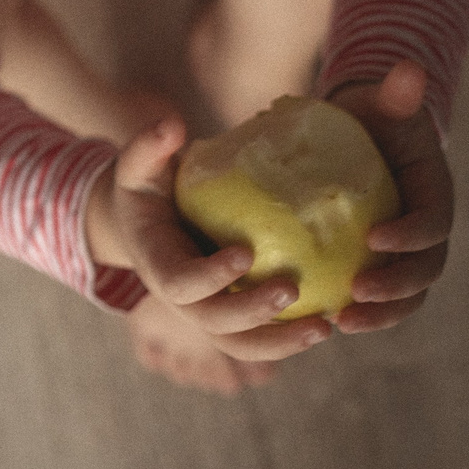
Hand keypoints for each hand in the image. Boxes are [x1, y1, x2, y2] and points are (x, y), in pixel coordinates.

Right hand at [107, 117, 336, 363]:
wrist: (147, 224)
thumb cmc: (147, 188)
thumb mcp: (139, 165)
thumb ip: (149, 146)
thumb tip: (172, 124)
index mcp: (158, 265)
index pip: (179, 282)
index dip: (209, 276)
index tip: (244, 254)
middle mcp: (181, 300)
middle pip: (214, 322)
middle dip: (253, 312)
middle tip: (292, 288)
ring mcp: (206, 313)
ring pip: (240, 343)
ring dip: (281, 342)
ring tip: (324, 327)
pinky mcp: (231, 316)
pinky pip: (259, 339)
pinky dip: (290, 339)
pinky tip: (328, 323)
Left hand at [323, 60, 453, 333]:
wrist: (371, 138)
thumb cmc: (378, 118)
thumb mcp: (388, 102)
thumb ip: (399, 93)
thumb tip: (408, 70)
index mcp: (434, 196)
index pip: (433, 223)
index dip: (411, 235)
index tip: (375, 237)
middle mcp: (425, 232)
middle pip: (423, 272)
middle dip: (395, 290)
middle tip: (355, 295)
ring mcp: (405, 253)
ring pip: (404, 296)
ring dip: (379, 315)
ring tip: (341, 322)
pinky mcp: (379, 265)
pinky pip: (374, 297)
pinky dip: (356, 312)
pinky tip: (320, 320)